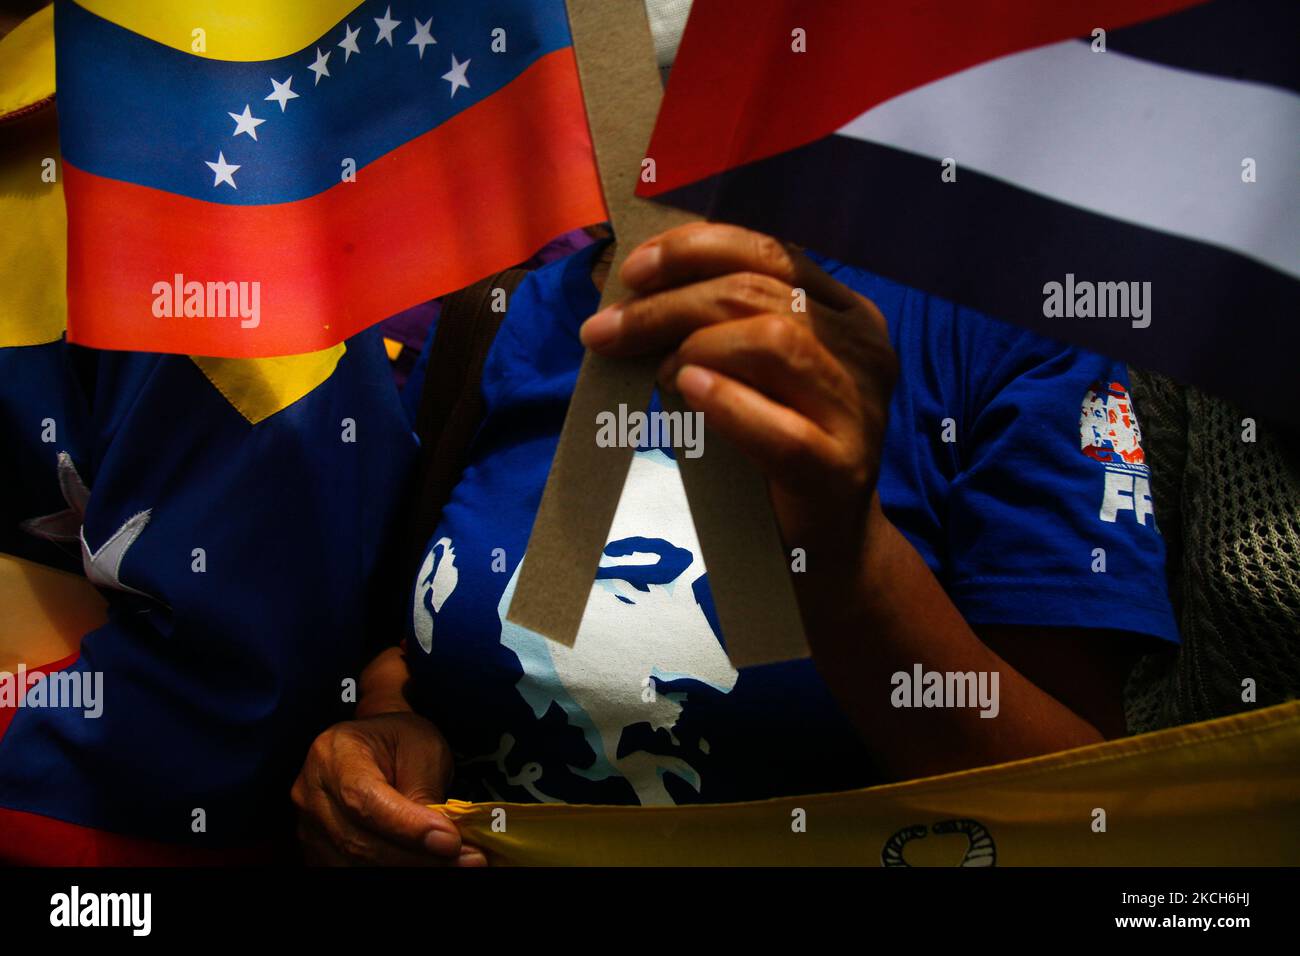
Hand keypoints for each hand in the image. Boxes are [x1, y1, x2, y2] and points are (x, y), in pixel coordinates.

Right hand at [291, 712, 484, 865]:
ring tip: (456, 865)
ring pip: (356, 865)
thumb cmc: (400, 740)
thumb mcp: (422, 749)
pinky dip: (393, 872)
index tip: (449, 841)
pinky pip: (353, 871)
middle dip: (416, 857)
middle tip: (467, 860)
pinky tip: (426, 866)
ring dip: (409, 869)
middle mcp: (311, 793)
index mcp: (334, 754)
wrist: (376, 744)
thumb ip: (424, 792)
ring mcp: (309, 827)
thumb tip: (440, 841)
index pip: (364, 799)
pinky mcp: (318, 852)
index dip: (406, 826)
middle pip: (358, 841)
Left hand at [580, 223, 897, 582]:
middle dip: (669, 303)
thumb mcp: (752, 371)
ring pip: (774, 344)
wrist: (822, 544)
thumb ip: (718, 323)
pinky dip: (726, 404)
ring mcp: (859, 409)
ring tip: (658, 374)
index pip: (770, 252)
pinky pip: (781, 430)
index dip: (695, 250)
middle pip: (759, 293)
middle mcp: (863, 348)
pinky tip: (687, 394)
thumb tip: (630, 289)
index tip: (633, 270)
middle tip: (607, 330)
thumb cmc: (773, 447)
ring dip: (695, 348)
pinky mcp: (840, 469)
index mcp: (846, 311)